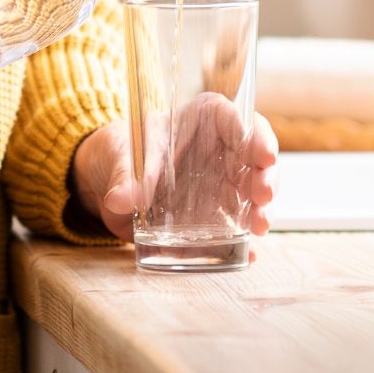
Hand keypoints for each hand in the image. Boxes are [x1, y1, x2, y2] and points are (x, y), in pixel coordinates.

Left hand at [71, 104, 278, 241]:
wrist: (107, 181)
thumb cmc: (121, 152)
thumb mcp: (120, 157)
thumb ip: (124, 177)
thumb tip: (118, 199)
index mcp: (200, 121)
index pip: (233, 118)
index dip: (254, 134)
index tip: (264, 155)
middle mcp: (218, 151)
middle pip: (253, 156)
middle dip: (265, 175)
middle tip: (263, 195)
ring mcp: (219, 183)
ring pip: (251, 192)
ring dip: (260, 208)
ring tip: (259, 225)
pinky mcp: (213, 215)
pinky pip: (233, 226)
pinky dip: (244, 241)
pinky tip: (250, 254)